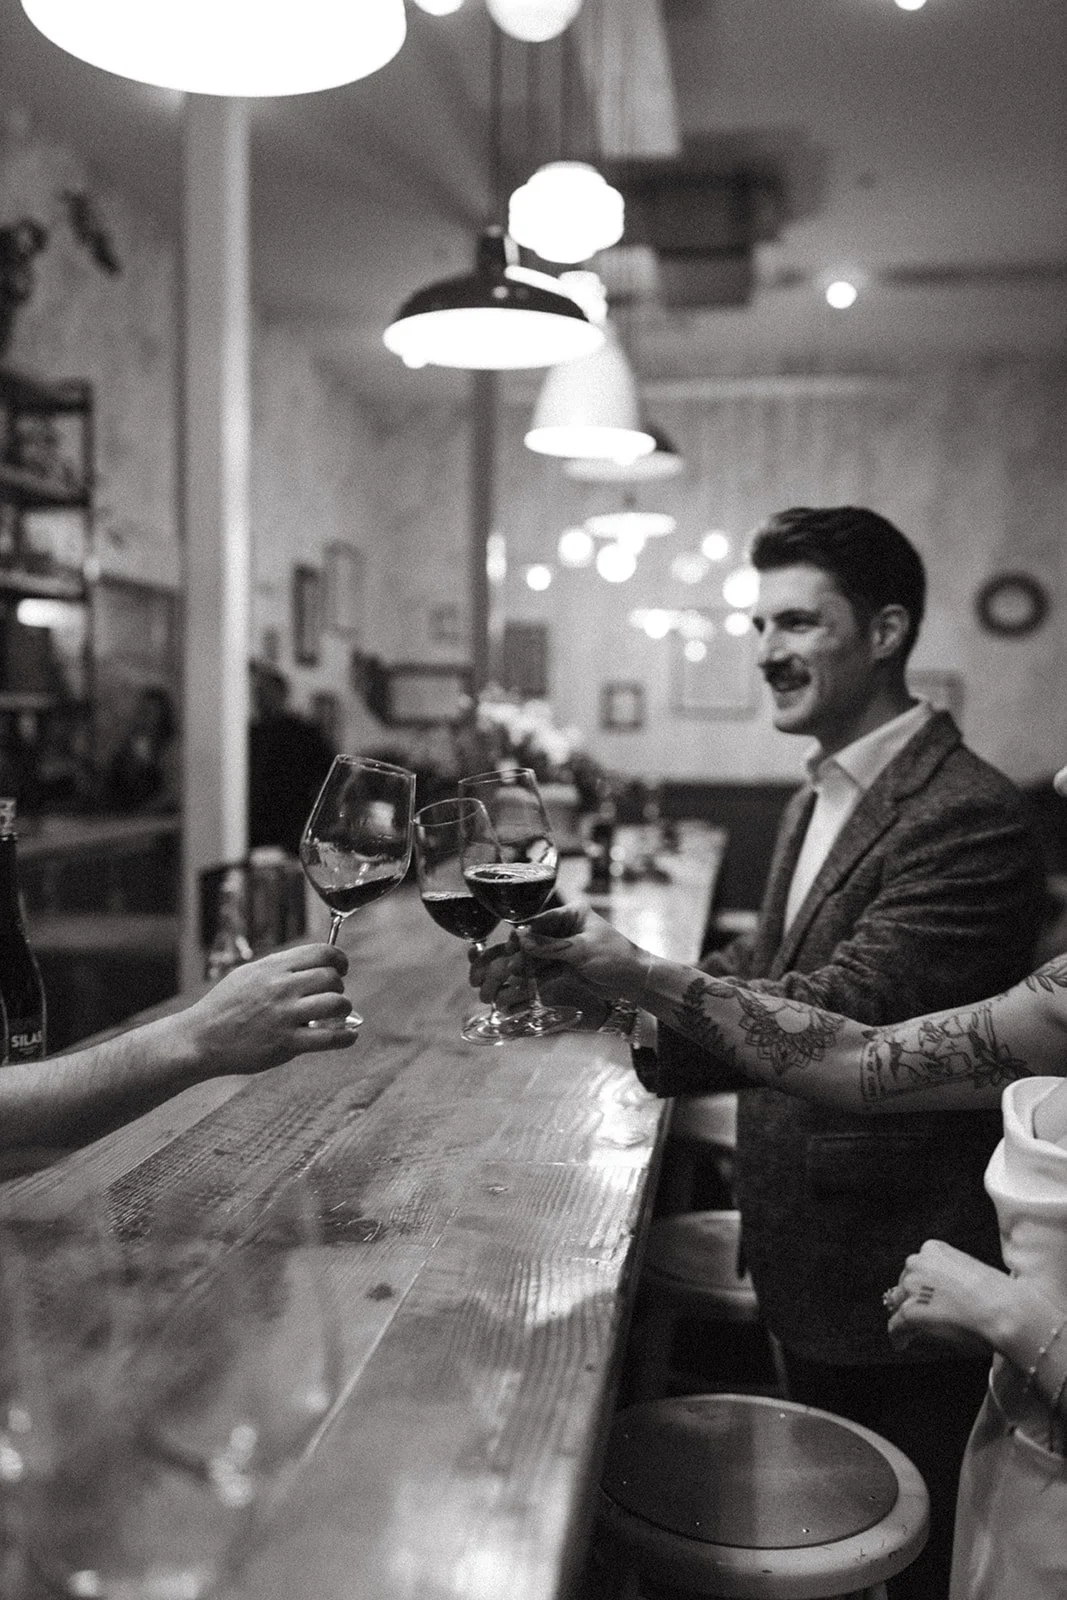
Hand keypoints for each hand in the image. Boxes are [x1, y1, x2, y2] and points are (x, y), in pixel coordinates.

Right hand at [176, 944, 356, 1075]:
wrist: (201, 1039)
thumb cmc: (224, 1007)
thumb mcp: (248, 975)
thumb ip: (279, 968)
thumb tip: (311, 964)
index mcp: (272, 968)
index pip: (321, 952)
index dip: (339, 959)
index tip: (341, 968)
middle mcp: (281, 988)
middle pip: (331, 978)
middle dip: (339, 986)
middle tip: (333, 996)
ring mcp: (285, 1015)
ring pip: (336, 1004)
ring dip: (343, 1009)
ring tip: (337, 1015)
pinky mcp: (287, 1043)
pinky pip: (330, 1037)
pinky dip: (346, 1036)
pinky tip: (349, 1035)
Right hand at [515, 900, 650, 1001]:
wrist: (636, 981)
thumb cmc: (615, 957)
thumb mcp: (581, 950)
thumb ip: (550, 947)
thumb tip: (522, 939)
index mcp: (574, 914)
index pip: (542, 919)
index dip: (525, 933)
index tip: (511, 944)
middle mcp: (568, 928)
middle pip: (538, 938)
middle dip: (524, 951)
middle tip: (510, 963)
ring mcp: (567, 947)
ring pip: (540, 955)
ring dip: (528, 965)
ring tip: (515, 975)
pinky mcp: (567, 965)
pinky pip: (547, 968)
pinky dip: (537, 976)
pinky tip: (524, 982)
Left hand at [884, 1238, 1010, 1354]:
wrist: (1004, 1310)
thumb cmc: (997, 1294)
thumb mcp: (968, 1272)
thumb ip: (949, 1277)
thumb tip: (941, 1295)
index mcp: (933, 1250)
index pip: (916, 1268)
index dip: (919, 1286)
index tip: (923, 1297)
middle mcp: (918, 1263)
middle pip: (904, 1284)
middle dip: (911, 1299)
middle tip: (921, 1316)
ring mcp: (912, 1287)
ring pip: (898, 1304)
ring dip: (905, 1317)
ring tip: (911, 1332)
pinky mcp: (910, 1312)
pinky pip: (896, 1327)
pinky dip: (898, 1337)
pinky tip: (901, 1344)